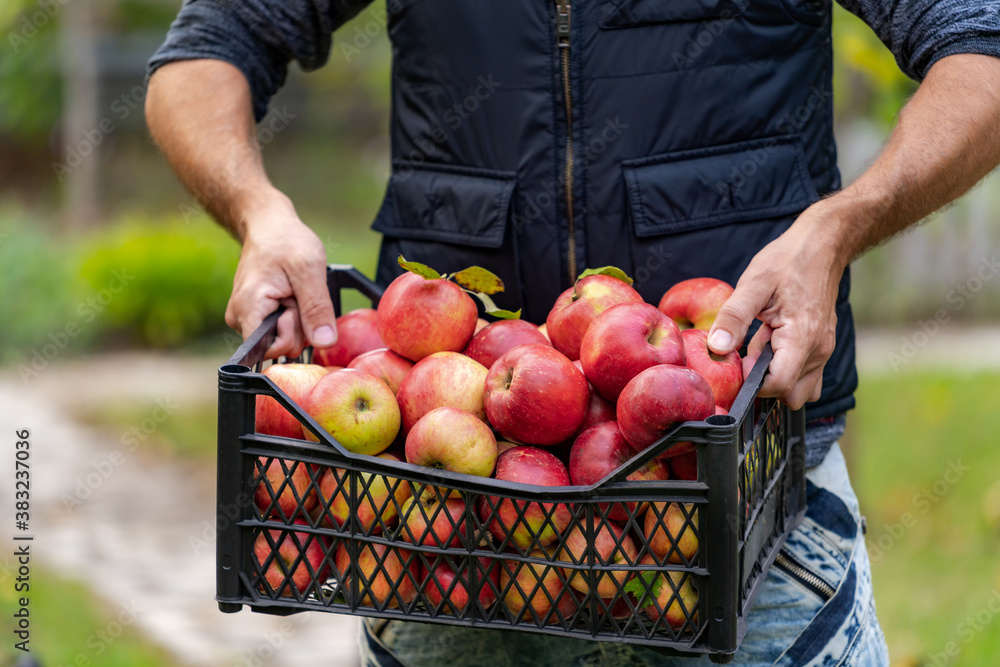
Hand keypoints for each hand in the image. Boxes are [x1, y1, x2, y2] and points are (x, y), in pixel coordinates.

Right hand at [225, 193, 336, 359]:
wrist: (269, 225)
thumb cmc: (286, 241)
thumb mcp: (309, 270)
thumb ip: (317, 309)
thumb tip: (325, 342)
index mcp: (248, 308)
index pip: (269, 350)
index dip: (291, 334)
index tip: (294, 305)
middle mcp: (240, 318)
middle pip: (280, 346)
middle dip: (299, 323)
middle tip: (297, 292)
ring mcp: (247, 318)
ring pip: (283, 338)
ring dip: (298, 318)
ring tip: (294, 290)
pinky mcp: (255, 316)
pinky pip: (281, 329)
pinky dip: (293, 315)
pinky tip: (291, 295)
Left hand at [706, 203, 847, 408]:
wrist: (822, 246)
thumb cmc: (788, 261)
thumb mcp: (754, 284)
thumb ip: (733, 317)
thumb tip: (715, 348)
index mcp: (802, 339)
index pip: (778, 387)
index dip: (752, 383)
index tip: (738, 362)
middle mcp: (818, 352)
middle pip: (791, 396)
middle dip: (765, 385)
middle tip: (749, 354)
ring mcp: (823, 351)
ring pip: (800, 390)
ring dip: (776, 377)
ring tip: (761, 345)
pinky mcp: (820, 347)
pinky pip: (805, 375)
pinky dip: (786, 369)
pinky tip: (771, 344)